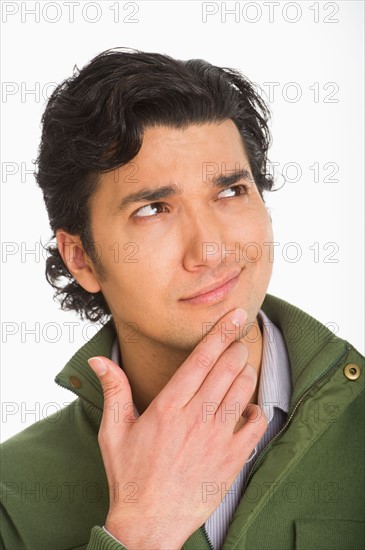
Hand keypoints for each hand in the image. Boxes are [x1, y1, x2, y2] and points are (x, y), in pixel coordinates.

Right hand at [88, 308, 266, 549]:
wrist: (148, 524)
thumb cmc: (129, 476)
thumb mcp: (113, 431)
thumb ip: (113, 391)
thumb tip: (100, 360)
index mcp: (168, 406)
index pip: (201, 359)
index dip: (220, 332)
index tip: (235, 315)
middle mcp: (196, 418)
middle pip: (227, 368)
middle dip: (236, 347)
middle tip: (237, 339)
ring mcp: (218, 438)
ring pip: (243, 389)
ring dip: (246, 372)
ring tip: (240, 366)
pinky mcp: (232, 459)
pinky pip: (256, 424)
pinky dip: (256, 409)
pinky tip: (246, 407)